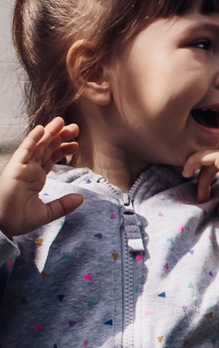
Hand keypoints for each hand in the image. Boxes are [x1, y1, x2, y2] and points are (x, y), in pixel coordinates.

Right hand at [0, 118, 81, 236]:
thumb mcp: (46, 213)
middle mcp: (29, 170)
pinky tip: (41, 130)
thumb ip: (63, 205)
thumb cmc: (18, 219)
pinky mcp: (14, 168)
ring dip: (49, 133)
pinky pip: (24, 151)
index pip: (51, 158)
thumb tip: (81, 198)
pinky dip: (32, 140)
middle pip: (46, 148)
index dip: (63, 149)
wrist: (2, 226)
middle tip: (75, 128)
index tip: (76, 144)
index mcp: (36, 178)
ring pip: (37, 146)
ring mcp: (21, 167)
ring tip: (62, 121)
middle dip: (60, 137)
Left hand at [183, 139, 218, 232]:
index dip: (217, 169)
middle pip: (216, 156)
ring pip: (208, 159)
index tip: (213, 186)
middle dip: (207, 172)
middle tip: (204, 192)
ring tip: (201, 196)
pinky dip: (191, 164)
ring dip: (202, 178)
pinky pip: (201, 157)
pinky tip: (185, 173)